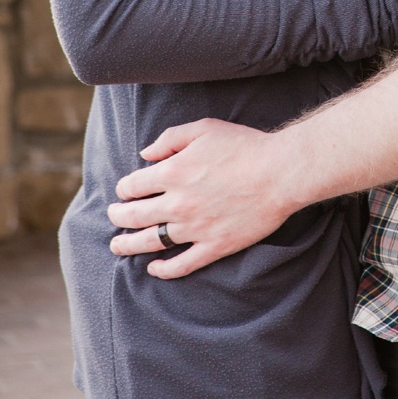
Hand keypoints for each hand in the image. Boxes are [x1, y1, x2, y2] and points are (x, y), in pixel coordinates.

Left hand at [106, 119, 301, 278]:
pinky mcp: (214, 246)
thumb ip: (170, 138)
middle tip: (115, 215)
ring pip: (149, 242)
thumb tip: (145, 154)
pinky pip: (181, 264)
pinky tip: (153, 268)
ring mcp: (194, 228)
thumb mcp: (205, 128)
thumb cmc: (246, 146)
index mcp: (172, 172)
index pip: (132, 185)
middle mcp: (177, 204)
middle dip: (118, 215)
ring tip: (118, 245)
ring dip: (128, 244)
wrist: (282, 172)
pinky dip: (163, 269)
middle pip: (133, 216)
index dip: (125, 187)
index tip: (128, 189)